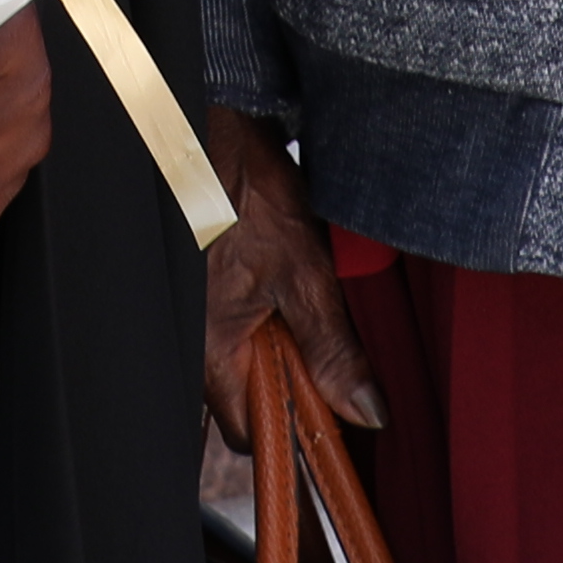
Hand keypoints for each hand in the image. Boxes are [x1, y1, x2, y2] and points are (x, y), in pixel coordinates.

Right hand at [190, 105, 380, 493]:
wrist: (216, 131)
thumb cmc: (245, 192)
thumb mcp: (306, 274)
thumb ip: (333, 349)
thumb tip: (365, 410)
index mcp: (214, 351)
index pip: (250, 432)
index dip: (295, 428)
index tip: (335, 412)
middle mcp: (197, 343)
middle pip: (251, 399)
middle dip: (294, 385)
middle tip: (331, 351)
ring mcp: (200, 316)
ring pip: (250, 360)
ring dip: (287, 347)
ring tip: (309, 307)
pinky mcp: (208, 289)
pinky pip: (242, 326)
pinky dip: (273, 317)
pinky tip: (291, 286)